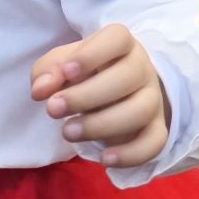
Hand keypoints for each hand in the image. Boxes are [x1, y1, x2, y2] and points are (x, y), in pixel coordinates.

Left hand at [30, 23, 169, 168]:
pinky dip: (132, 154)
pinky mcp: (156, 128)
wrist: (116, 93)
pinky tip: (104, 160)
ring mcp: (153, 98)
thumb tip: (42, 89)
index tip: (66, 72)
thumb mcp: (63, 66)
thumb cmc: (86, 74)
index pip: (118, 38)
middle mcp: (142, 68)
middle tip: (53, 109)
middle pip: (129, 76)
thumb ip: (48, 71)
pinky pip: (156, 141)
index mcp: (122, 45)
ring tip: (68, 132)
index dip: (92, 54)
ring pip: (141, 109)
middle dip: (87, 96)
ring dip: (102, 124)